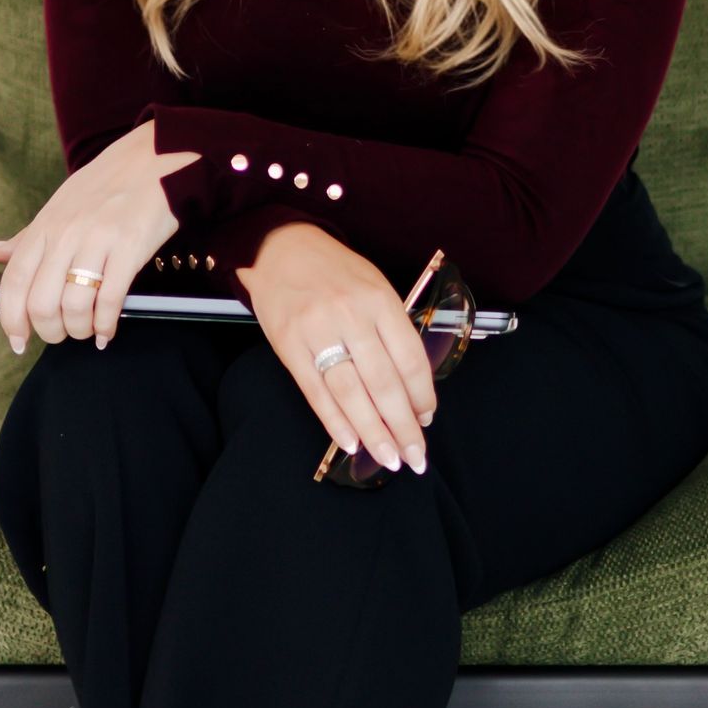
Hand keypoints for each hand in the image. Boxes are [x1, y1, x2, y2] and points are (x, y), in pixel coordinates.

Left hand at [0, 120, 196, 352]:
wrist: (152, 159)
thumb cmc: (105, 185)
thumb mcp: (58, 206)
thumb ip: (26, 236)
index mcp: (45, 227)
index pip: (14, 282)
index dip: (11, 319)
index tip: (18, 340)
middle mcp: (66, 235)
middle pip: (42, 303)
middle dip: (50, 332)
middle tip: (62, 334)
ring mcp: (98, 241)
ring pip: (74, 307)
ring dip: (79, 330)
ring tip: (87, 330)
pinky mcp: (130, 248)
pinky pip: (110, 300)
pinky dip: (106, 325)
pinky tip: (107, 329)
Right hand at [238, 221, 437, 473]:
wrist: (280, 248)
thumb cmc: (336, 272)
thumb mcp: (373, 286)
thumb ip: (390, 330)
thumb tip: (409, 387)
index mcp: (379, 300)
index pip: (410, 357)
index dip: (422, 394)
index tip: (427, 418)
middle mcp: (351, 316)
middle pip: (384, 382)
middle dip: (403, 426)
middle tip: (416, 456)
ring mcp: (318, 332)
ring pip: (351, 393)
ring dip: (373, 432)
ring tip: (389, 458)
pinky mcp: (290, 346)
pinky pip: (317, 392)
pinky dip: (335, 421)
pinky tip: (351, 443)